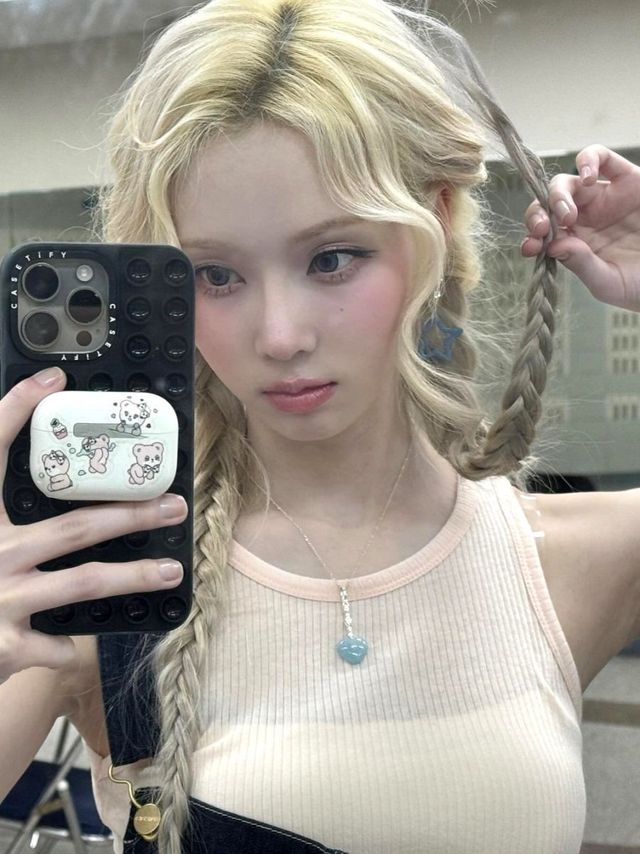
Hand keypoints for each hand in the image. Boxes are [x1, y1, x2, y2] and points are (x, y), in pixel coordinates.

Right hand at [0, 368, 186, 681]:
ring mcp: (0, 597)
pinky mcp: (4, 645)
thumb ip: (5, 518)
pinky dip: (71, 646)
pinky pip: (56, 644)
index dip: (15, 411)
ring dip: (134, 576)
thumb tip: (57, 518)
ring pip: (84, 582)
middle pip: (73, 525)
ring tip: (171, 570)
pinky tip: (78, 645)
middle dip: (131, 514)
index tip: (51, 377)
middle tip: (175, 505)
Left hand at [521, 145, 639, 312]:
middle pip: (548, 204)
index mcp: (574, 242)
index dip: (532, 236)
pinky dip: (588, 159)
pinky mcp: (626, 178)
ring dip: (557, 194)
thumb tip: (554, 246)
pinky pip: (601, 156)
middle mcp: (584, 217)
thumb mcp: (609, 282)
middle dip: (537, 214)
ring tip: (567, 215)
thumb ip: (581, 265)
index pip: (543, 232)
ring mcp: (603, 197)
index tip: (530, 247)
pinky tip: (588, 177)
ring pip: (567, 182)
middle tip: (543, 229)